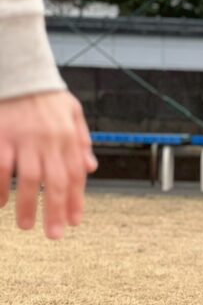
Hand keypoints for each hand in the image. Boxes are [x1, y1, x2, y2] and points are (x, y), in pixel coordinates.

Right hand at [0, 90, 96, 239]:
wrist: (19, 69)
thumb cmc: (45, 93)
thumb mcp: (73, 112)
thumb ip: (82, 140)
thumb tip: (90, 168)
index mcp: (68, 137)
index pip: (75, 175)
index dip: (75, 201)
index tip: (73, 222)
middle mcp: (48, 140)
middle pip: (54, 183)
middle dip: (54, 211)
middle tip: (53, 235)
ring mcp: (23, 138)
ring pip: (28, 178)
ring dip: (26, 205)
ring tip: (25, 226)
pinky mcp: (0, 134)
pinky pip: (1, 166)